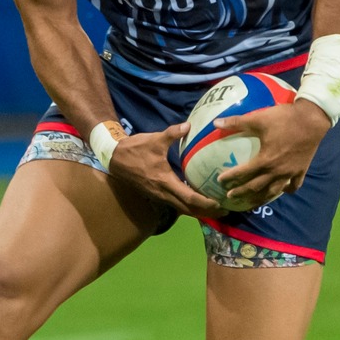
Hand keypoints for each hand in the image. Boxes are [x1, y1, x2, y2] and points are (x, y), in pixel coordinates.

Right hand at [108, 120, 224, 217]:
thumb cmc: (135, 149)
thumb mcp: (155, 140)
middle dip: (206, 213)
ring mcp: (159, 196)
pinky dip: (188, 206)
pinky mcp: (156, 194)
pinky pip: (176, 205)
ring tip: (214, 210)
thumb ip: (173, 134)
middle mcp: (163, 193)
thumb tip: (188, 126)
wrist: (114, 157)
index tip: (220, 205)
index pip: (189, 198)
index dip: (205, 203)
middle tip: (224, 213)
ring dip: (197, 211)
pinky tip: (196, 201)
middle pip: (188, 209)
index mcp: (165, 182)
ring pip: (182, 209)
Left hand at [216, 100, 330, 205]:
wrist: (312, 119)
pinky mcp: (301, 170)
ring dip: (260, 198)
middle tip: (230, 196)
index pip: (243, 173)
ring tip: (251, 202)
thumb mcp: (258, 118)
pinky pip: (293, 186)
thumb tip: (216, 123)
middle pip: (255, 187)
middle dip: (241, 192)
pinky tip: (281, 191)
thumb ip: (236, 122)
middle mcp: (276, 171)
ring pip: (273, 191)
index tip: (220, 181)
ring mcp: (290, 173)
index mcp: (265, 160)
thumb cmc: (284, 118)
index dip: (230, 177)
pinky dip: (286, 190)